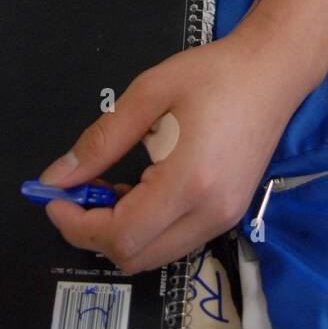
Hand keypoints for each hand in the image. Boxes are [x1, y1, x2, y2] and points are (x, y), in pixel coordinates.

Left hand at [39, 27, 309, 271]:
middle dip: (94, 232)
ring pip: (154, 255)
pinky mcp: (229, 215)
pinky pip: (175, 241)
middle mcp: (210, 213)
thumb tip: (59, 177)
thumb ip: (101, 140)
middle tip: (77, 191)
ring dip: (121, 231)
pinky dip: (146, 227)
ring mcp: (224, 219)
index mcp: (190, 182)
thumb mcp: (149, 93)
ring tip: (108, 185)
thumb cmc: (214, 74)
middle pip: (135, 257)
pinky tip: (139, 189)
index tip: (54, 198)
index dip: (78, 225)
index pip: (121, 235)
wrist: (273, 72)